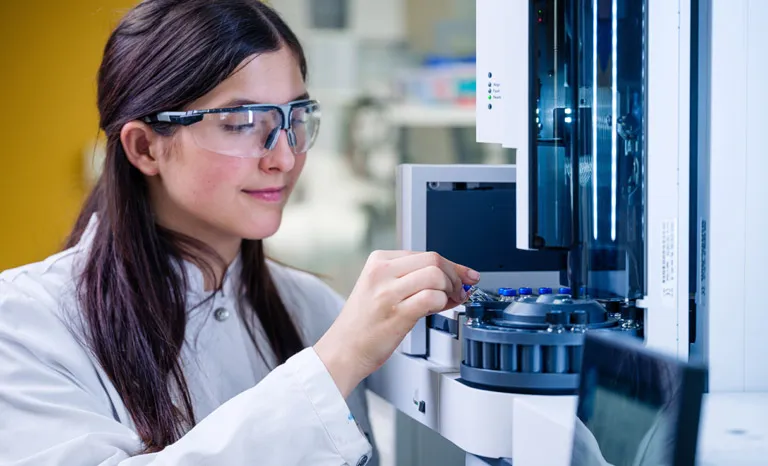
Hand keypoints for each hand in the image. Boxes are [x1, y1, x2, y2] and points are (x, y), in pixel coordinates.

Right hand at [314, 250, 479, 396]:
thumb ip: (412, 280)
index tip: (464, 275)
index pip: (425, 253)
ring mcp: (388, 292)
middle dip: (455, 275)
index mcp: (378, 261)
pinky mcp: (397, 313)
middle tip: (460, 290)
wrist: (343, 350)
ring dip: (450, 290)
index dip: (451, 266)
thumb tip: (454, 278)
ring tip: (448, 302)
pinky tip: (437, 311)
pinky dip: (443, 303)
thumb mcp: (381, 290)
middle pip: (434, 260)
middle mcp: (382, 272)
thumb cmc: (363, 324)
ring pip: (436, 275)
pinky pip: (432, 297)